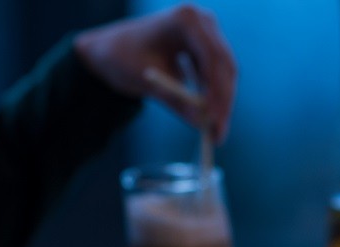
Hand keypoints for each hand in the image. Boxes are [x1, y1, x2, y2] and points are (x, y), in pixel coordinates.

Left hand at [74, 4, 236, 141]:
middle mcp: (202, 22)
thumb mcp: (148, 81)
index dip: (216, 89)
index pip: (212, 56)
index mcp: (184, 19)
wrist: (114, 49)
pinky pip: (218, 77)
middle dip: (223, 102)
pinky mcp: (208, 49)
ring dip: (221, 104)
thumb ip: (175, 100)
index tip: (213, 118)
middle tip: (218, 133)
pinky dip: (214, 98)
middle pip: (225, 66)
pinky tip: (209, 119)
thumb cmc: (124, 58)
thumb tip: (200, 123)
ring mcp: (208, 34)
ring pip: (225, 75)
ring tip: (215, 134)